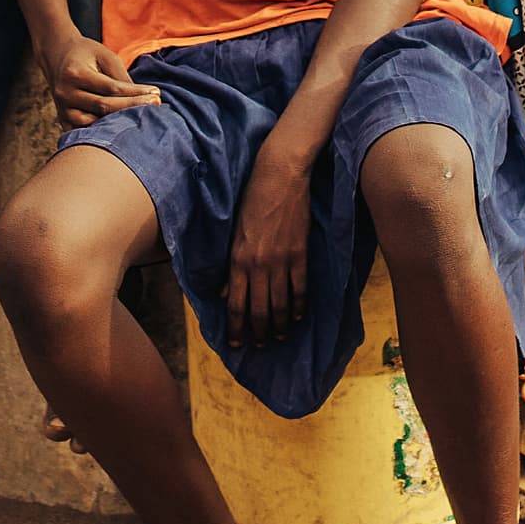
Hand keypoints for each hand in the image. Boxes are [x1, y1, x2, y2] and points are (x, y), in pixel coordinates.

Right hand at [39, 32, 157, 125]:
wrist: (57, 55)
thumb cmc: (86, 53)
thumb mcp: (105, 55)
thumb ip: (120, 77)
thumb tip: (141, 98)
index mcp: (75, 74)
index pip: (111, 88)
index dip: (135, 93)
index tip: (156, 94)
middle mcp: (65, 93)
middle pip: (104, 107)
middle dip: (132, 107)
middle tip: (156, 105)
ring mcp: (62, 109)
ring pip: (93, 124)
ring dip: (118, 123)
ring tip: (140, 119)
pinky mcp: (62, 120)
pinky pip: (84, 132)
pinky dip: (101, 132)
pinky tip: (120, 129)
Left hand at [224, 143, 312, 345]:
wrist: (279, 176)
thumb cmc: (251, 200)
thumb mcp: (233, 232)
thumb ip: (230, 266)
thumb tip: (224, 293)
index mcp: (238, 260)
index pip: (235, 305)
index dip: (235, 329)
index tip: (236, 344)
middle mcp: (258, 266)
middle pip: (258, 310)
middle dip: (258, 333)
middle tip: (261, 347)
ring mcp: (281, 261)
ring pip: (280, 305)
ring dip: (280, 325)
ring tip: (280, 338)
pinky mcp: (300, 254)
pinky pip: (300, 288)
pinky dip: (300, 307)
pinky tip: (299, 317)